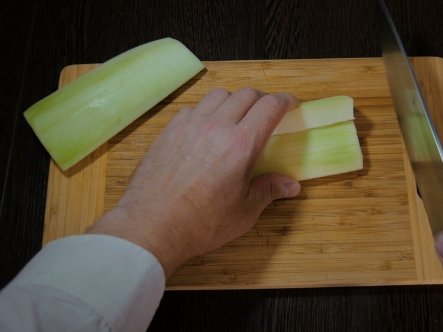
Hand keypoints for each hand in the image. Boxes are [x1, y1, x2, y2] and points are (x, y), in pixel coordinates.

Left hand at [88, 88, 300, 276]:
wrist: (152, 226)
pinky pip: (194, 107)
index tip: (291, 104)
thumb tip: (291, 185)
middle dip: (263, 98)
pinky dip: (207, 110)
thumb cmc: (200, 223)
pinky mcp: (170, 130)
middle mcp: (217, 126)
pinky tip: (207, 128)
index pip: (269, 106)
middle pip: (246, 94)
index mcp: (241, 145)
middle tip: (268, 112)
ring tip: (237, 116)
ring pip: (219, 95)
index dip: (285, 100)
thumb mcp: (243, 212)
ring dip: (234, 100)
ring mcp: (190, 125)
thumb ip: (269, 191)